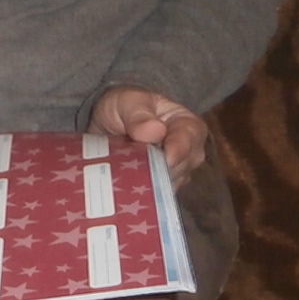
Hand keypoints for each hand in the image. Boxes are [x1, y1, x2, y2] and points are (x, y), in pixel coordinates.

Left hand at [87, 86, 208, 186]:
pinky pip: (157, 197)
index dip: (178, 149)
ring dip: (147, 181)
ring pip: (169, 185)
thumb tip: (155, 131)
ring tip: (125, 174)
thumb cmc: (125, 107)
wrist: (109, 124)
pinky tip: (125, 188)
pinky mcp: (162, 189)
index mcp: (187, 125)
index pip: (190, 139)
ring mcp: (176, 173)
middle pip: (182, 167)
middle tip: (134, 165)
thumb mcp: (127, 102)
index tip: (166, 159)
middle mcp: (189, 152)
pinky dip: (141, 193)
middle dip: (159, 168)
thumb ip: (138, 115)